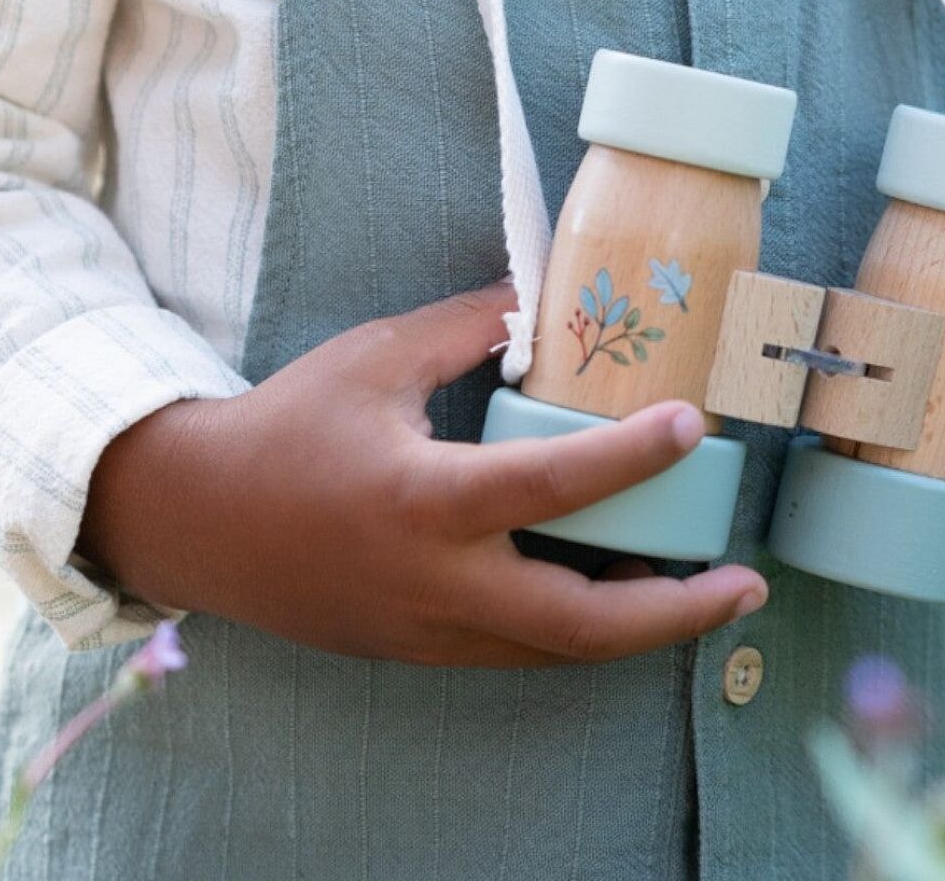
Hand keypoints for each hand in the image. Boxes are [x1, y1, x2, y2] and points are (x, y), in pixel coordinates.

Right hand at [77, 277, 768, 667]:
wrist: (200, 520)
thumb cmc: (289, 426)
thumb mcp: (378, 354)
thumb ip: (472, 325)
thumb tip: (549, 293)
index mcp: (425, 501)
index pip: (552, 485)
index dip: (631, 457)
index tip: (692, 424)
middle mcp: (436, 583)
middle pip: (580, 624)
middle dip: (674, 613)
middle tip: (743, 582)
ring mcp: (430, 630)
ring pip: (556, 650)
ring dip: (637, 627)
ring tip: (703, 587)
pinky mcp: (421, 649)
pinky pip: (518, 649)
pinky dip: (577, 627)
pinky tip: (618, 590)